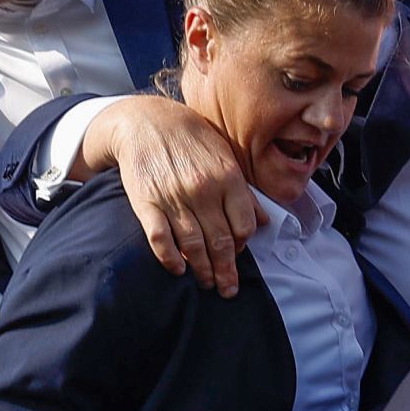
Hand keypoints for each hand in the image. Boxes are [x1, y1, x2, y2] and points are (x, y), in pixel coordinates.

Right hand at [83, 95, 264, 296]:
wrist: (146, 121)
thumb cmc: (192, 139)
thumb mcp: (226, 157)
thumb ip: (243, 192)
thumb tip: (263, 221)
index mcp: (227, 178)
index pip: (243, 225)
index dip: (243, 245)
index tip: (239, 255)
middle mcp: (203, 190)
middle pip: (220, 242)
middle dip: (226, 271)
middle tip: (227, 290)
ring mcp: (174, 198)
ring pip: (193, 245)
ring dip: (202, 270)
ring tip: (208, 284)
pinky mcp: (146, 202)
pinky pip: (160, 238)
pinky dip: (170, 258)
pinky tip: (178, 270)